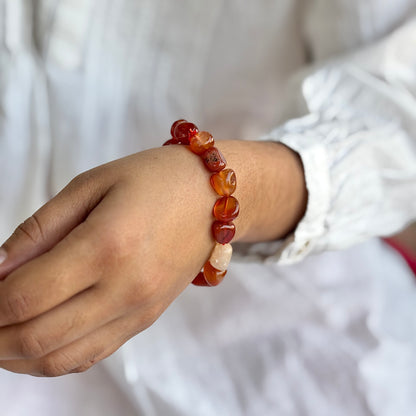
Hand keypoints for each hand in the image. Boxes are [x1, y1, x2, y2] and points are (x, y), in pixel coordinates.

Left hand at [0, 140, 306, 375]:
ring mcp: (138, 310)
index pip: (24, 295)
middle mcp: (125, 289)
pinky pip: (91, 355)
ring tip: (0, 331)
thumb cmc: (154, 179)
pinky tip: (38, 338)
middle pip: (36, 337)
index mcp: (107, 245)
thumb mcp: (93, 184)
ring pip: (60, 359)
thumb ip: (41, 228)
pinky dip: (52, 357)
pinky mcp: (146, 318)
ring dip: (16, 355)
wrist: (213, 198)